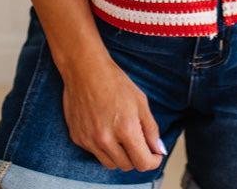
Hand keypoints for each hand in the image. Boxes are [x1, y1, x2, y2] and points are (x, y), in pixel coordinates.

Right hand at [62, 56, 165, 172]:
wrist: (85, 70)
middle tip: (139, 143)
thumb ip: (151, 129)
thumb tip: (158, 150)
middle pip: (127, 166)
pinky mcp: (78, 138)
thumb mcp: (140, 101)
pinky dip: (104, 148)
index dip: (153, 161)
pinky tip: (106, 129)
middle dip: (137, 158)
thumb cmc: (114, 81)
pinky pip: (95, 153)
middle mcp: (106, 139)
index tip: (155, 156)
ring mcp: (89, 140)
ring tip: (122, 136)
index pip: (142, 163)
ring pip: (110, 164)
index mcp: (125, 128)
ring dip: (120, 156)